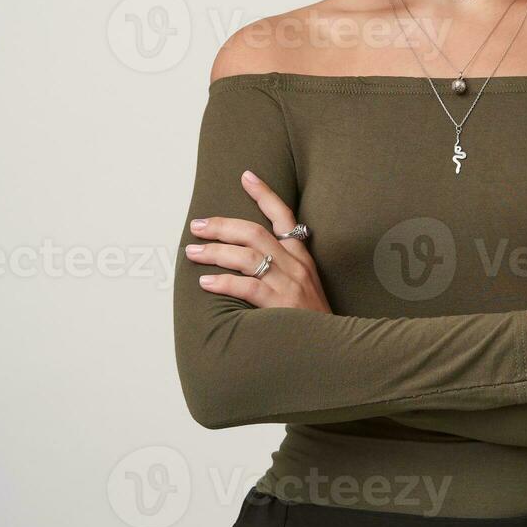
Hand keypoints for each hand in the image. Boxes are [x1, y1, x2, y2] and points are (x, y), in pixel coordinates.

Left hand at [185, 169, 332, 312]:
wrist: (334, 349)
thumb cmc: (312, 320)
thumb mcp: (306, 286)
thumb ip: (284, 269)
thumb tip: (249, 257)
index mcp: (302, 257)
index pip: (284, 216)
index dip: (264, 194)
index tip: (246, 176)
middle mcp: (297, 265)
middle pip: (255, 233)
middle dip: (223, 225)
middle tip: (197, 225)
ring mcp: (290, 284)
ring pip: (247, 256)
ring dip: (215, 251)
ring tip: (192, 252)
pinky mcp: (281, 305)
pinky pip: (248, 286)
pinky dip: (223, 282)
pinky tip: (205, 282)